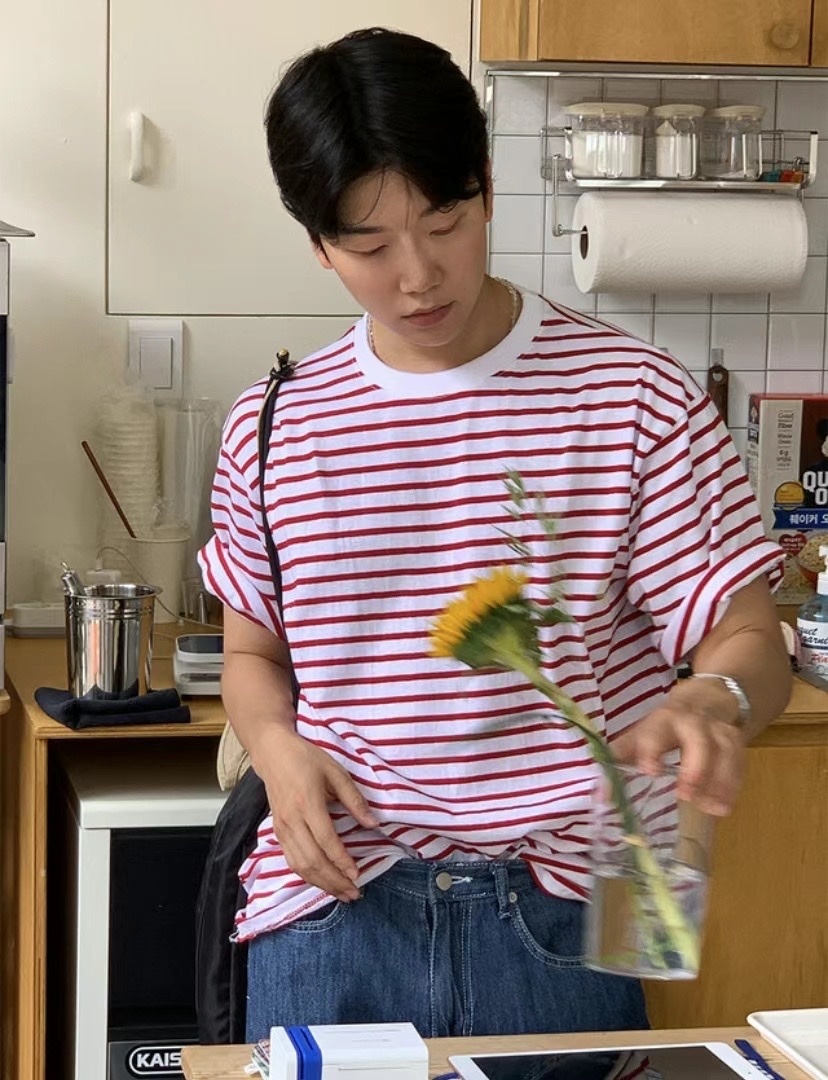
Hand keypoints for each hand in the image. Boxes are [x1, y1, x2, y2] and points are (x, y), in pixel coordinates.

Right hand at [253, 729, 378, 901]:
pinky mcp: (278, 832)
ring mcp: (282, 828)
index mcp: (308, 803)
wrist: (273, 753)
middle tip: (354, 893)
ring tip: (341, 894)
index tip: (357, 875)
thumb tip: (374, 824)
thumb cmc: (307, 759)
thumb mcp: (336, 772)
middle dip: (334, 881)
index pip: (326, 841)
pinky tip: (322, 882)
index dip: (342, 861)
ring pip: (300, 866)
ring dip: (321, 884)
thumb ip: (354, 799)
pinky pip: (291, 861)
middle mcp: (292, 820)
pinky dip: (307, 876)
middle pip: (312, 860)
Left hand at [612, 678, 745, 815]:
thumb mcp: (643, 732)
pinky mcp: (737, 741)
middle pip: (698, 739)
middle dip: (695, 767)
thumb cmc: (667, 724)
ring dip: (720, 781)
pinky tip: (724, 805)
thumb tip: (598, 794)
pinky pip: (740, 762)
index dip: (652, 749)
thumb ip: (622, 759)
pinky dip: (734, 784)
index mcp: (663, 720)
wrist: (709, 697)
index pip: (656, 732)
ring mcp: (718, 730)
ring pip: (725, 751)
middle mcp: (693, 722)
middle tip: (687, 794)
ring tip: (712, 808)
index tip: (650, 770)